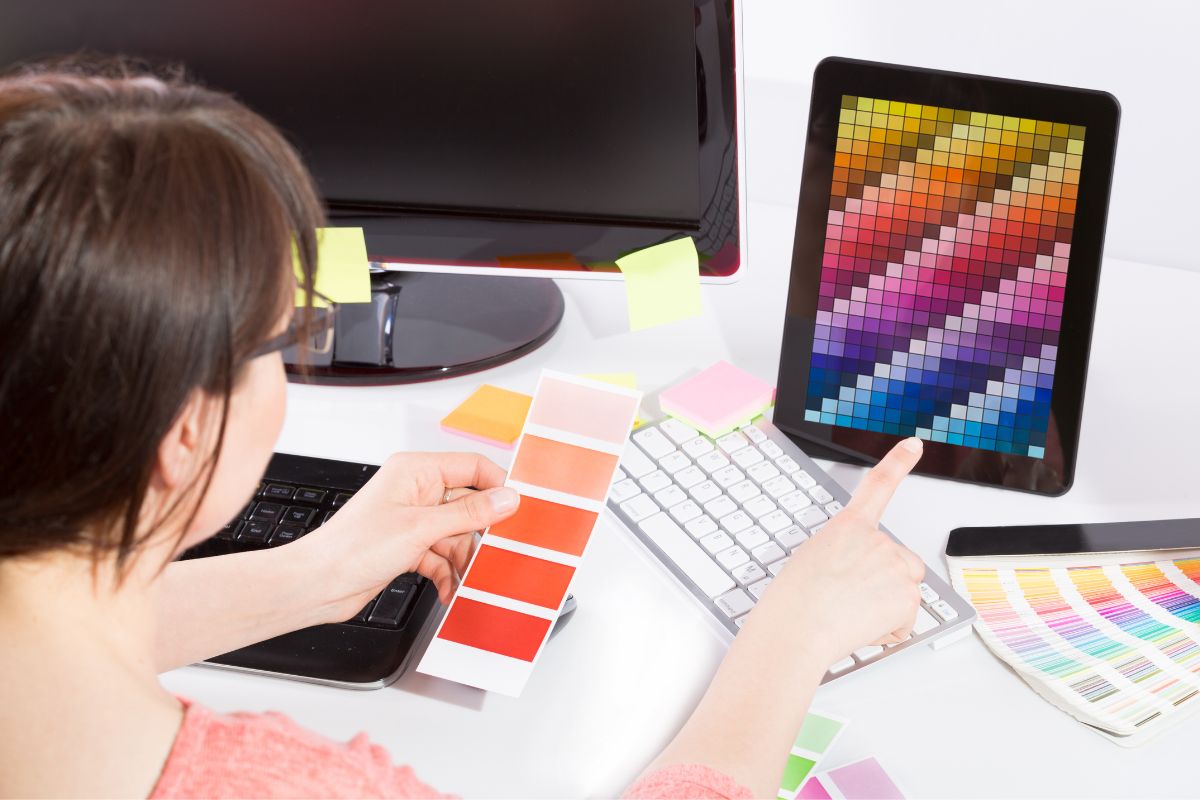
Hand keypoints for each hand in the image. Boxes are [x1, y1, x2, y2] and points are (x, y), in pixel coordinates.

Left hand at [298, 452, 519, 619]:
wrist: (317, 585)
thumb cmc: (351, 548)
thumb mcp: (420, 528)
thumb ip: (468, 514)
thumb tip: (505, 499)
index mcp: (416, 471)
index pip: (472, 467)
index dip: (497, 487)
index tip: (517, 510)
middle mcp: (415, 491)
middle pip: (468, 505)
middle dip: (480, 533)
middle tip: (497, 552)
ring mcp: (412, 520)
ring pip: (456, 535)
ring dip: (464, 559)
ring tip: (469, 579)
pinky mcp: (408, 546)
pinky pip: (441, 556)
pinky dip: (448, 573)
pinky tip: (450, 589)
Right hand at [752, 438, 925, 665]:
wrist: (796, 630)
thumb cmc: (793, 601)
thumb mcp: (813, 559)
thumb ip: (846, 554)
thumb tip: (862, 575)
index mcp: (849, 526)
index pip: (878, 485)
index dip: (898, 462)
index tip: (914, 444)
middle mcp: (877, 540)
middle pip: (900, 561)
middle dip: (885, 582)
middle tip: (851, 599)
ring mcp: (895, 566)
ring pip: (904, 590)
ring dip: (886, 606)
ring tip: (852, 614)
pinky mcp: (907, 597)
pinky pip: (905, 619)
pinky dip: (888, 629)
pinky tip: (861, 627)